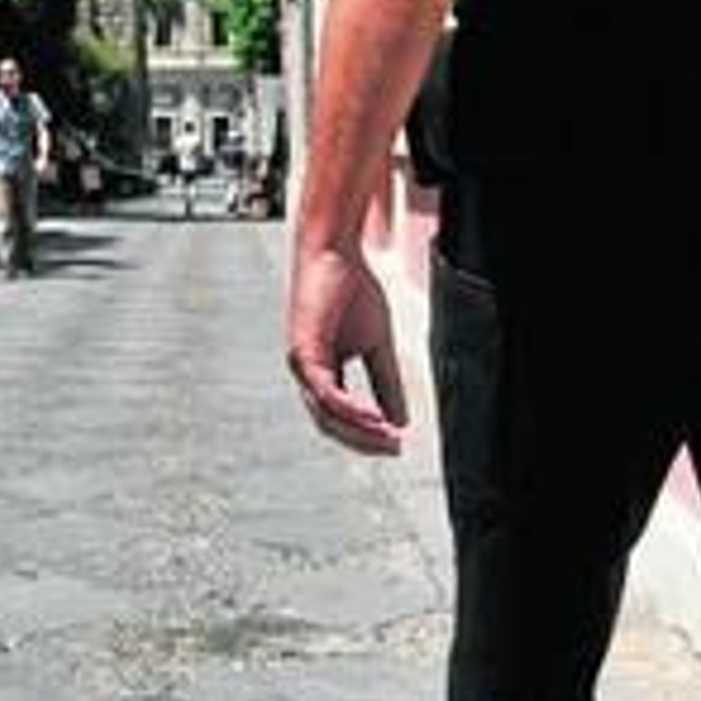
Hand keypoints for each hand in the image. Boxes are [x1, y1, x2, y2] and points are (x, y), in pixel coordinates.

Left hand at [286, 244, 407, 455]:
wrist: (334, 252)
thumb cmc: (350, 289)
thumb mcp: (377, 344)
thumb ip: (386, 382)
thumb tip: (400, 421)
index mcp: (322, 372)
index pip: (340, 418)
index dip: (367, 435)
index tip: (396, 444)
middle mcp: (307, 373)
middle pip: (330, 424)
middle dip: (363, 441)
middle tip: (393, 448)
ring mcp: (301, 365)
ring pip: (325, 414)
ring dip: (359, 431)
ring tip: (388, 439)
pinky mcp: (302, 351)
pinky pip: (326, 392)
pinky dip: (350, 409)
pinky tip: (374, 418)